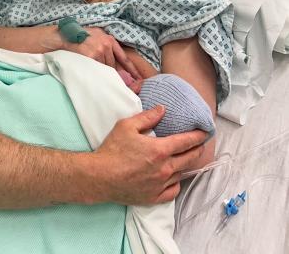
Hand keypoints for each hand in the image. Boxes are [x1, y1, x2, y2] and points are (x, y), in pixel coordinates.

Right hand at [63, 27, 141, 82]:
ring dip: (101, 72)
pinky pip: (96, 69)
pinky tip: (89, 70)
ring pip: (105, 68)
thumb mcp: (97, 35)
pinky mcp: (91, 56)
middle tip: (107, 77)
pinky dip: (94, 71)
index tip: (139, 78)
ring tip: (93, 70)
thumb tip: (114, 62)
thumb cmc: (80, 36)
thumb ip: (107, 45)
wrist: (65, 36)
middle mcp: (106, 44)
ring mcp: (99, 51)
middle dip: (110, 71)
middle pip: (113, 65)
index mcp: (109, 39)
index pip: (123, 57)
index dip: (131, 69)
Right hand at [92, 106, 206, 204]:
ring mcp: (160, 185)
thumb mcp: (127, 125)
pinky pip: (173, 191)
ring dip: (187, 165)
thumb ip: (147, 117)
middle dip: (198, 149)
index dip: (198, 136)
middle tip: (201, 143)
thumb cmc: (112, 150)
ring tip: (187, 158)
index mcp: (160, 150)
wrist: (100, 177)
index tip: (206, 131)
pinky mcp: (154, 197)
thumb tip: (162, 109)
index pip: (186, 141)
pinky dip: (176, 183)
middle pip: (189, 158)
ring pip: (182, 174)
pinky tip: (174, 178)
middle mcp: (165, 169)